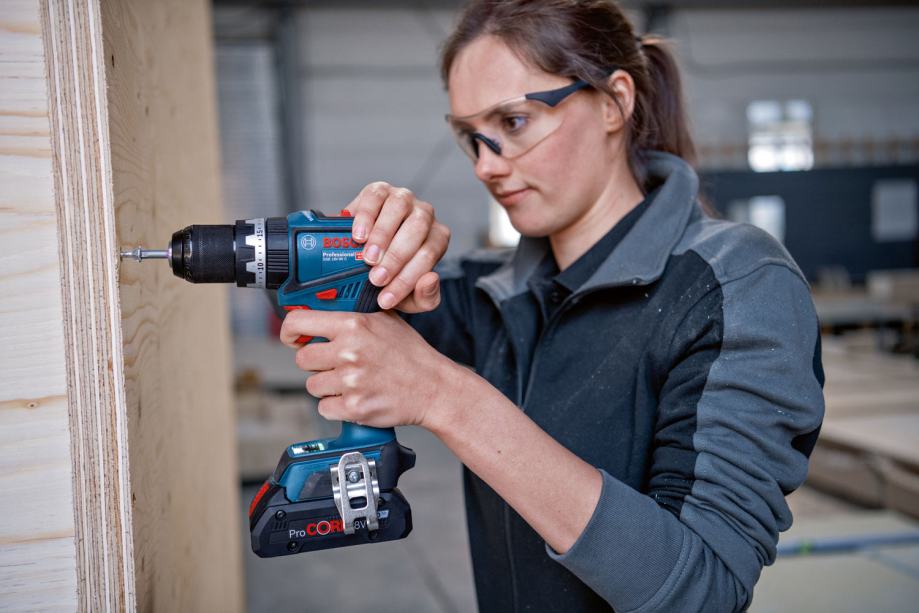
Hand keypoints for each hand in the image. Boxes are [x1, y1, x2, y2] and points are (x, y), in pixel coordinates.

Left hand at [280, 309, 462, 428]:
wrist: (433, 387)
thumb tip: (319, 312)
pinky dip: (336, 407)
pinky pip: (324, 408)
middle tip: (336, 364)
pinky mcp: (354, 407)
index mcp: (353, 325)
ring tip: (352, 382)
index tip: (292, 339)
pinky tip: (356, 397)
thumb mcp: (384, 319)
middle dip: (316, 363)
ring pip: (313, 385)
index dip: (289, 333)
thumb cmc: (410, 355)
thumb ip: (351, 315)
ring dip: (328, 386)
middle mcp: (349, 351)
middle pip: (302, 359)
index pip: (298, 323)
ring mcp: (351, 381)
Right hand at [345, 182, 449, 312]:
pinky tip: (358, 235)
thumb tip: (431, 280)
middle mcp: (424, 215)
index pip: (428, 256)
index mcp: (437, 238)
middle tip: (376, 278)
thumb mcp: (410, 295)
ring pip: (398, 208)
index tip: (385, 298)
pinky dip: (365, 216)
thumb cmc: (393, 273)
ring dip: (382, 235)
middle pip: (417, 229)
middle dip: (395, 257)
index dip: (406, 279)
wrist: (367, 256)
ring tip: (368, 257)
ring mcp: (403, 199)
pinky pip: (375, 197)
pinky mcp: (380, 190)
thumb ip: (426, 297)